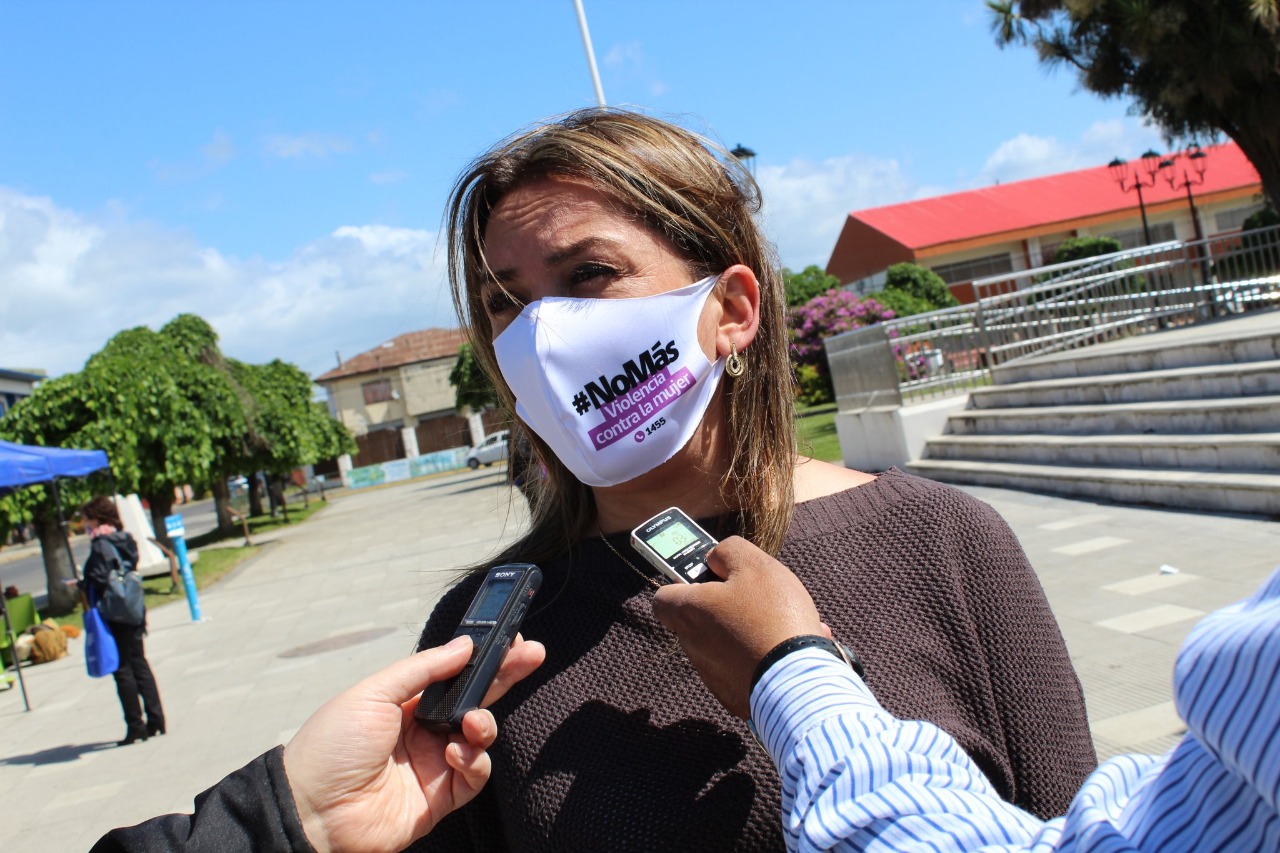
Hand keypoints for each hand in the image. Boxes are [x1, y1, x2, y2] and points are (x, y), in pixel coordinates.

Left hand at [283, 634, 544, 852]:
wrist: (312, 812)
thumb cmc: (332, 746)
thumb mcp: (373, 693)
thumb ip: (422, 669)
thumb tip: (465, 645)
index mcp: (405, 702)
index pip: (454, 674)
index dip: (482, 657)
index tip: (510, 638)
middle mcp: (423, 730)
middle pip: (475, 698)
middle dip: (505, 676)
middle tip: (531, 655)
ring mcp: (433, 764)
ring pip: (480, 737)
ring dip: (485, 723)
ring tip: (473, 722)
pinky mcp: (441, 797)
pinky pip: (474, 775)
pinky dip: (474, 761)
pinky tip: (456, 754)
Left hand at [652, 536, 824, 717]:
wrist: (797, 683)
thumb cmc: (773, 618)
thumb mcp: (753, 565)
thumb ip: (727, 552)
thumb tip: (715, 558)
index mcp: (690, 612)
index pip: (663, 596)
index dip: (684, 581)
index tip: (711, 576)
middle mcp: (694, 646)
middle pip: (700, 618)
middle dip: (726, 605)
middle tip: (757, 597)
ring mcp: (713, 675)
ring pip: (727, 642)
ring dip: (750, 630)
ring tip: (785, 624)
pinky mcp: (734, 695)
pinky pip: (745, 666)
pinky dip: (763, 655)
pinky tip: (791, 648)